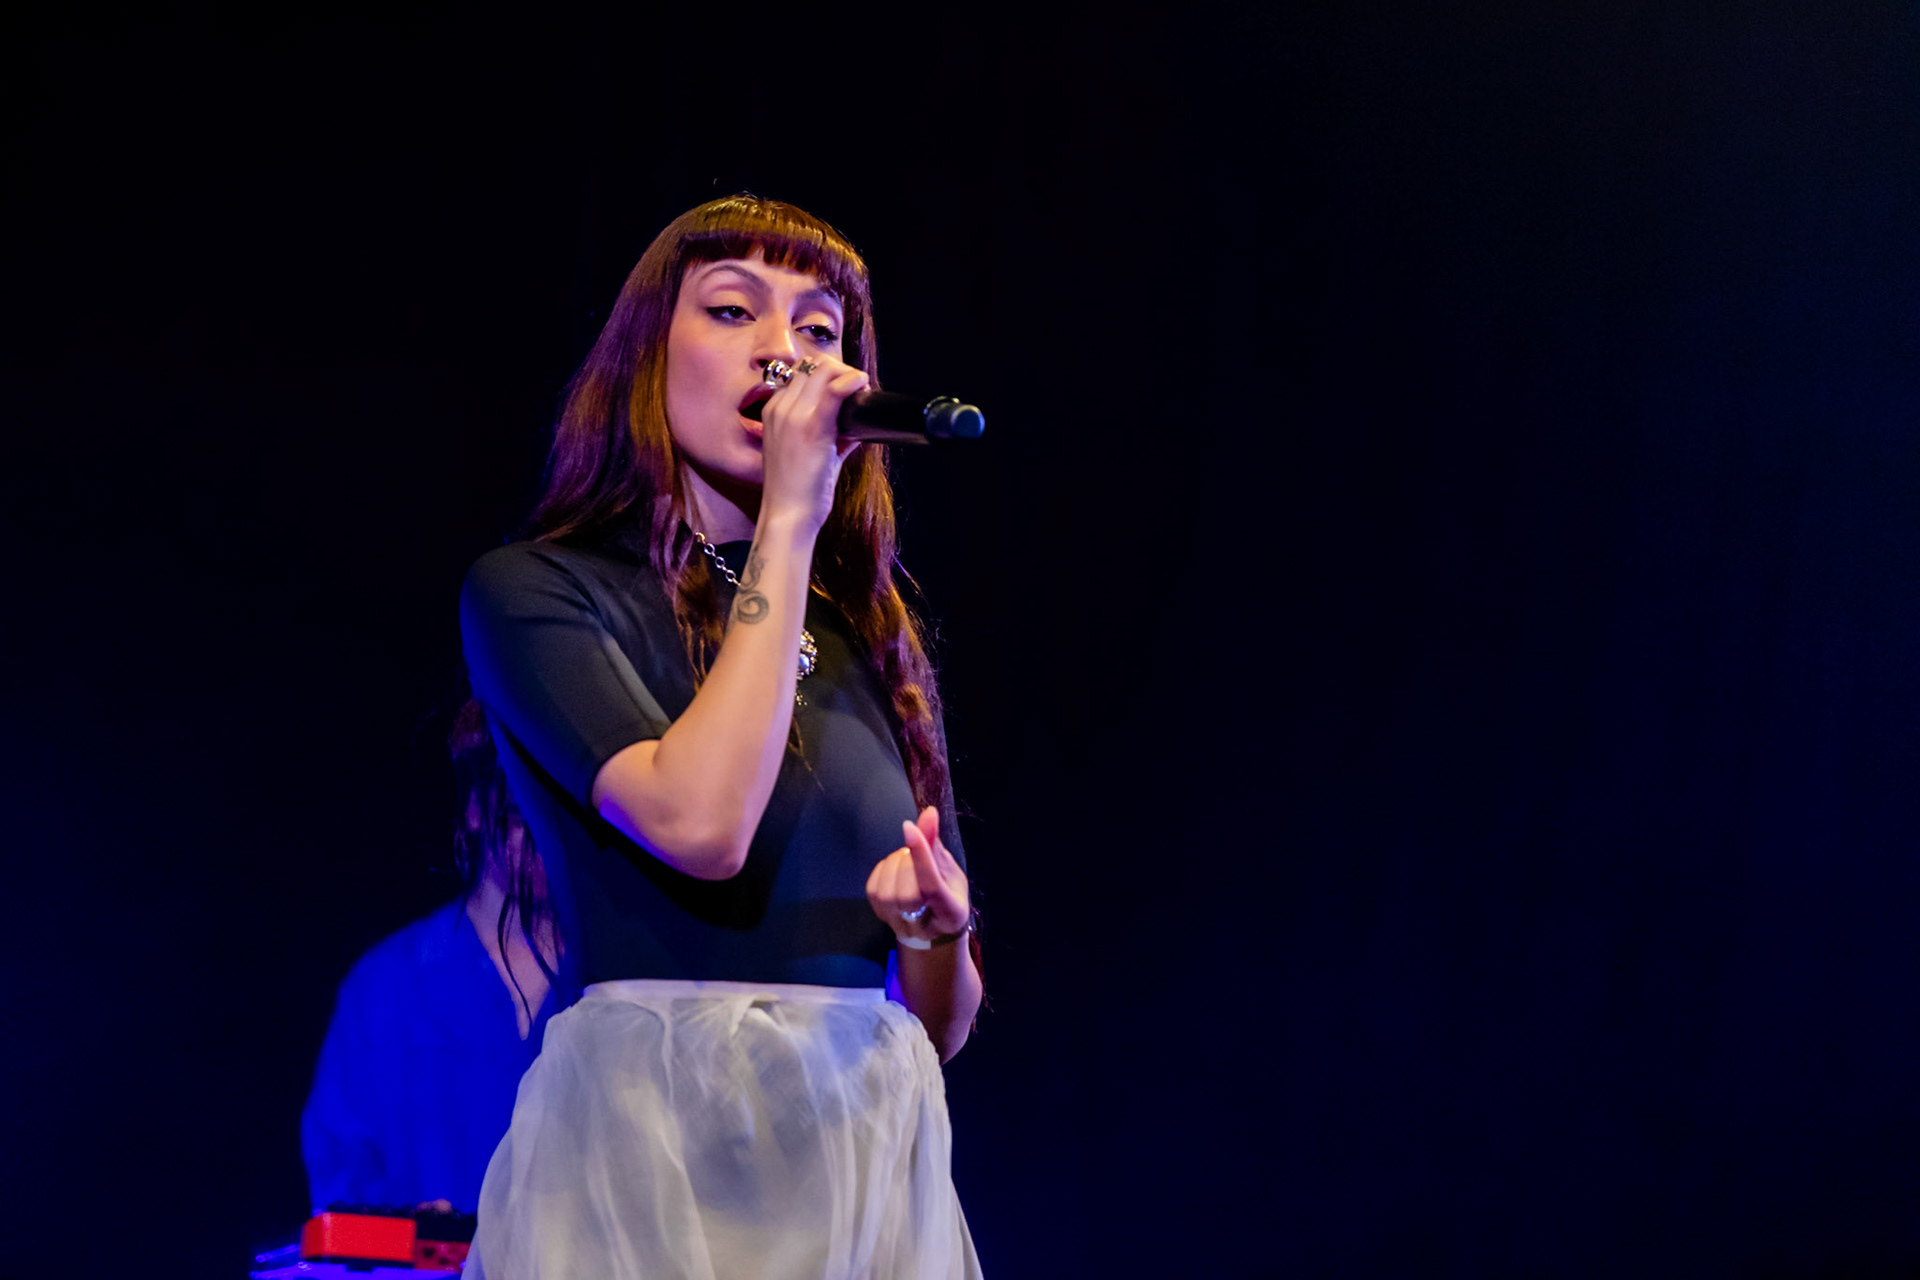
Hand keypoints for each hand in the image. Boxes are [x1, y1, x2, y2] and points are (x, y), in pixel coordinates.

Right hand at [756, 355, 867, 532]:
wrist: (787, 515)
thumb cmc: (797, 491)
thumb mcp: (809, 456)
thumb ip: (829, 436)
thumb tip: (852, 428)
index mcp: (773, 412)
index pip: (801, 373)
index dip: (828, 374)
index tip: (846, 389)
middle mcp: (779, 408)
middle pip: (812, 366)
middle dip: (840, 371)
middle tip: (858, 389)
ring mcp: (793, 415)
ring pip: (823, 370)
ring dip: (847, 375)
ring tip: (861, 391)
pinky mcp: (811, 427)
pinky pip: (834, 389)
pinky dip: (852, 381)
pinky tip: (862, 386)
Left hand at [866, 805, 969, 945]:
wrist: (934, 928)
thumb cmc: (948, 896)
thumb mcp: (952, 871)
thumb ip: (936, 845)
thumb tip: (928, 813)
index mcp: (950, 912)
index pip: (931, 885)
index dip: (920, 855)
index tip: (909, 827)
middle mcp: (923, 925)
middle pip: (906, 892)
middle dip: (908, 861)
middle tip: (917, 849)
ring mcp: (899, 924)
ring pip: (886, 893)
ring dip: (894, 865)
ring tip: (907, 860)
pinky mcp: (881, 916)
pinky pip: (873, 889)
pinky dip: (883, 870)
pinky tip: (895, 869)